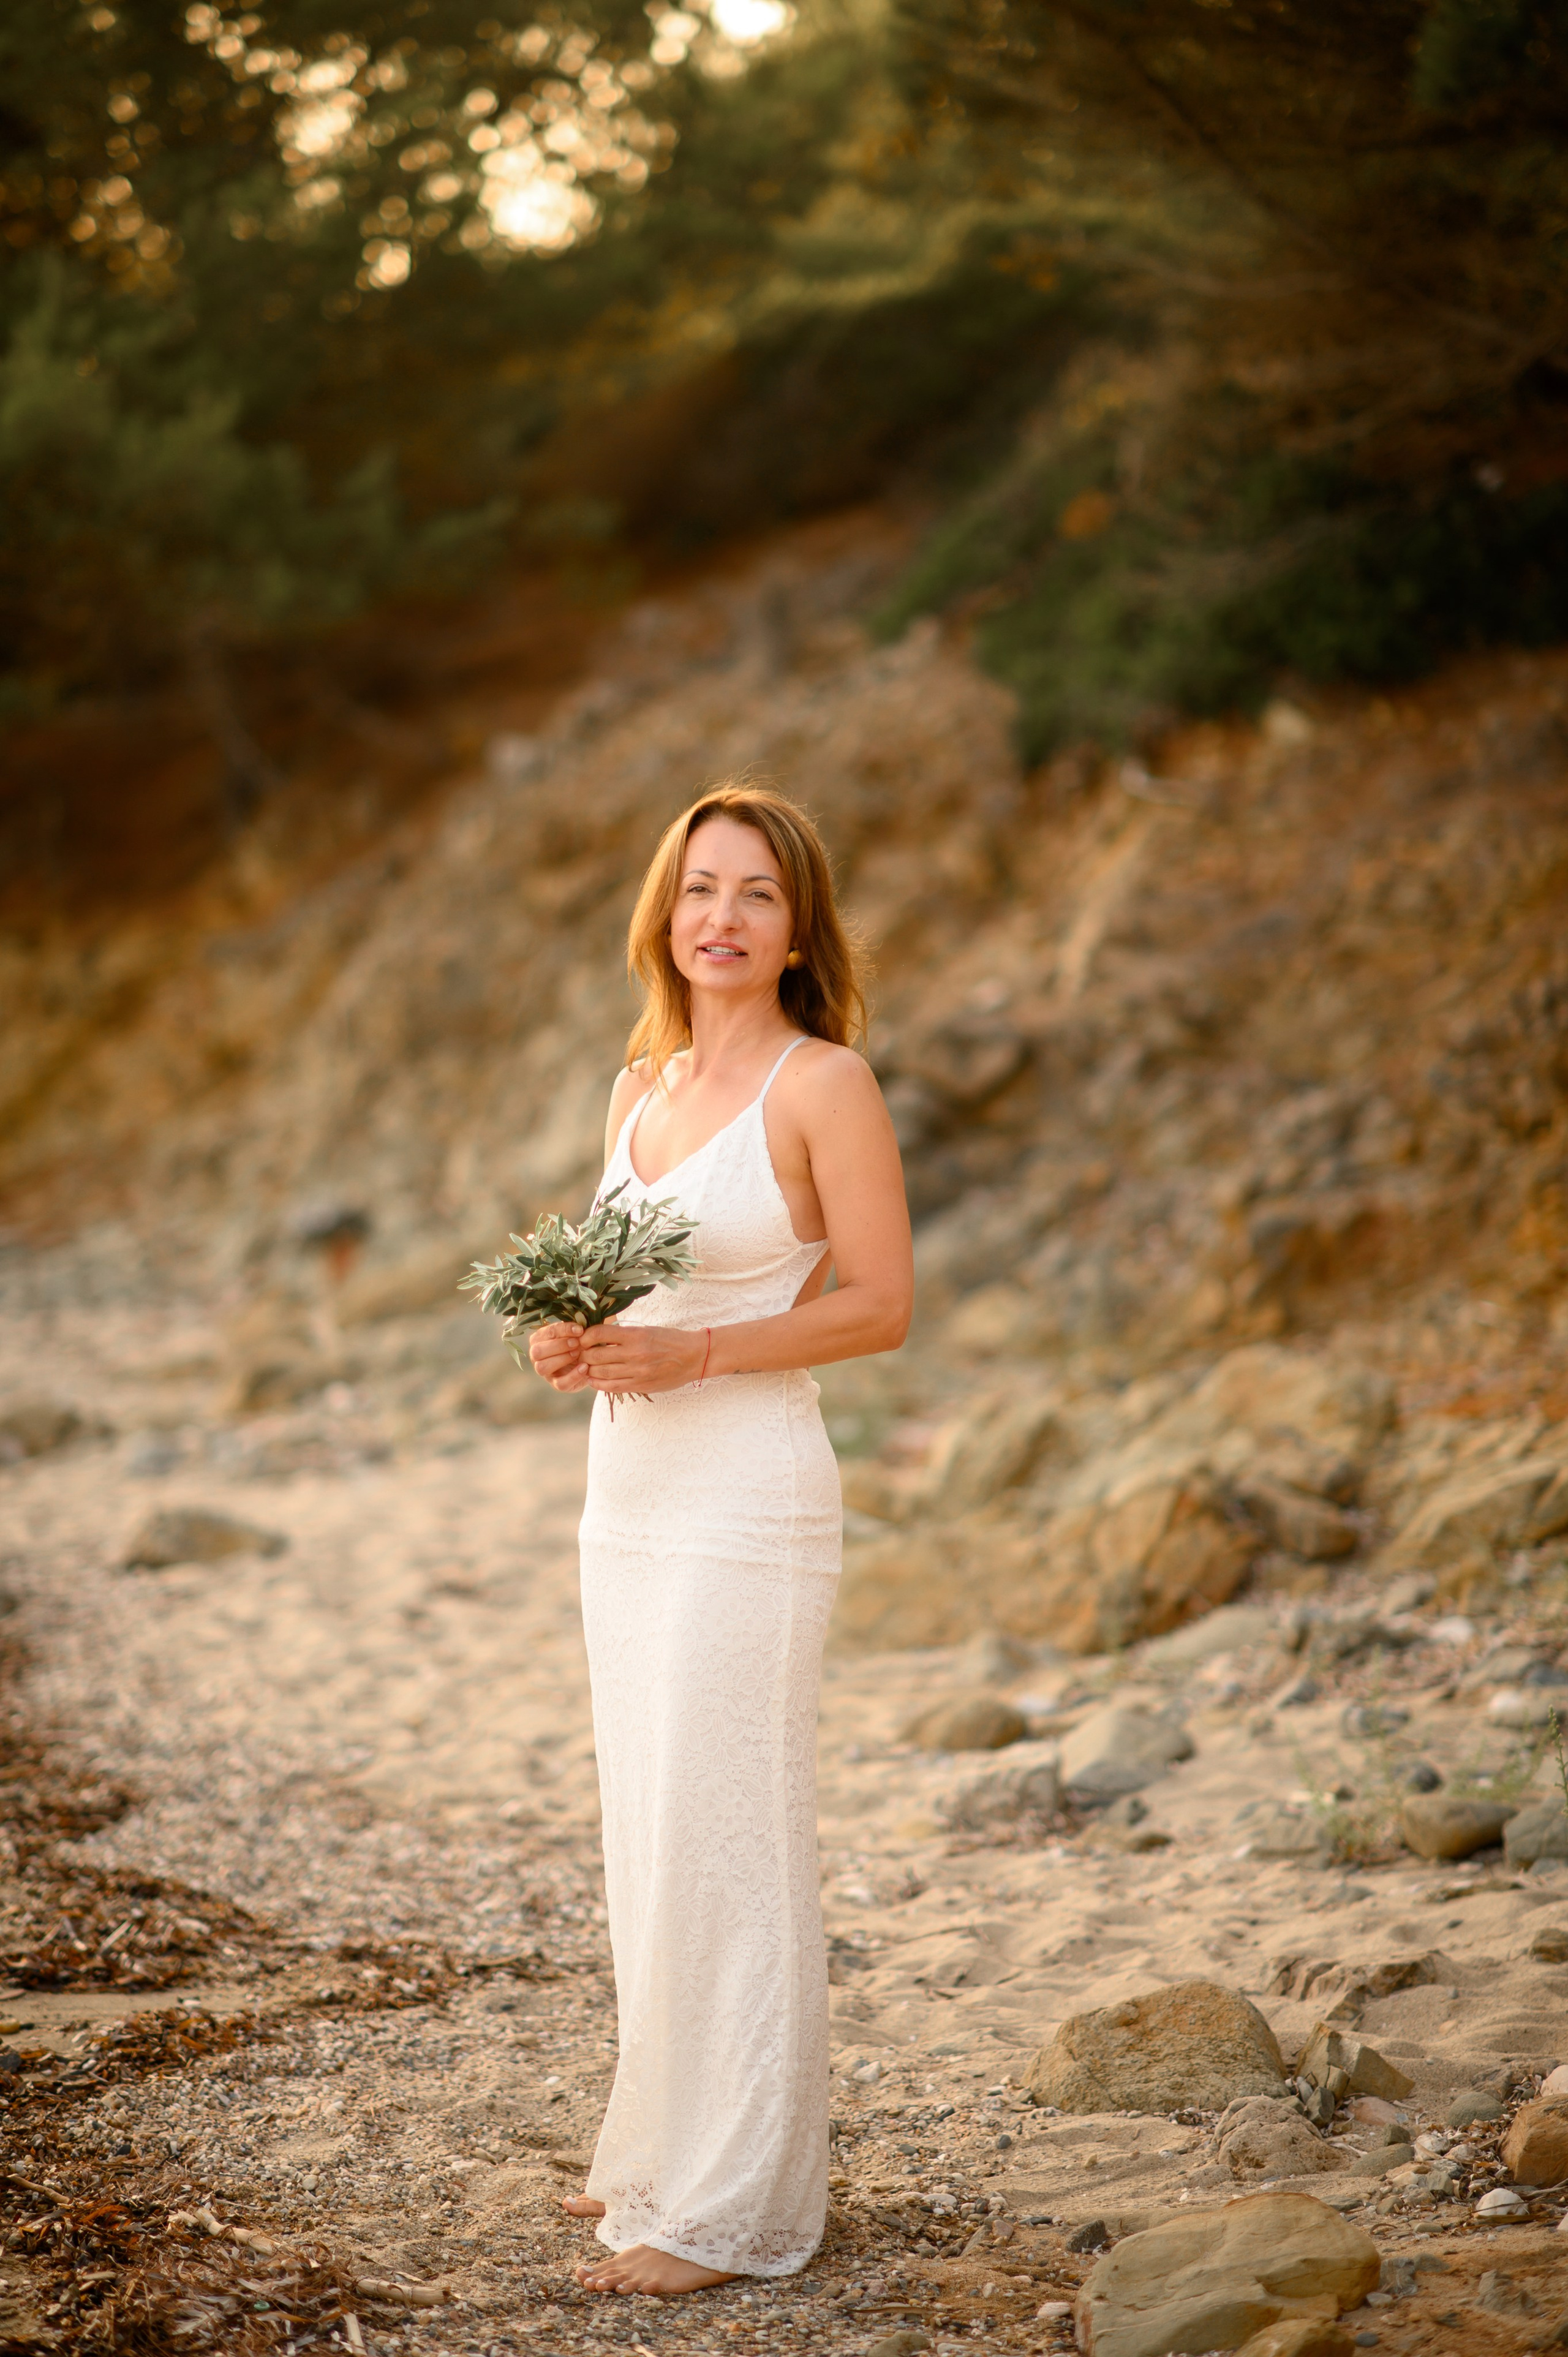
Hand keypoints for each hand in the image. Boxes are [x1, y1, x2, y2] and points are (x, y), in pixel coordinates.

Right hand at [527, 1319, 590, 1391]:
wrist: (588, 1360)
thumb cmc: (579, 1341)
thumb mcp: (576, 1333)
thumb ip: (575, 1328)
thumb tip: (580, 1326)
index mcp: (539, 1338)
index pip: (547, 1333)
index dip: (563, 1330)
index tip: (580, 1329)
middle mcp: (537, 1356)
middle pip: (537, 1351)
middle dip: (559, 1346)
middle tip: (577, 1343)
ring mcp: (545, 1372)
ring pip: (543, 1367)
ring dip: (562, 1359)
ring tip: (579, 1354)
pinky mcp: (556, 1384)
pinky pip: (560, 1383)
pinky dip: (573, 1376)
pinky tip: (585, 1367)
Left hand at [577, 1318, 706, 1395]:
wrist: (693, 1357)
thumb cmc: (670, 1340)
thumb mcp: (647, 1330)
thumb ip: (624, 1335)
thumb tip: (599, 1337)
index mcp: (636, 1335)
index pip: (600, 1333)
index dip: (586, 1336)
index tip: (583, 1337)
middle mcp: (635, 1353)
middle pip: (596, 1355)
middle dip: (584, 1354)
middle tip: (580, 1353)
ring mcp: (637, 1372)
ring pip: (601, 1372)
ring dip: (588, 1369)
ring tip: (585, 1366)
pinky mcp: (640, 1385)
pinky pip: (612, 1387)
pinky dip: (598, 1383)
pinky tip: (593, 1380)